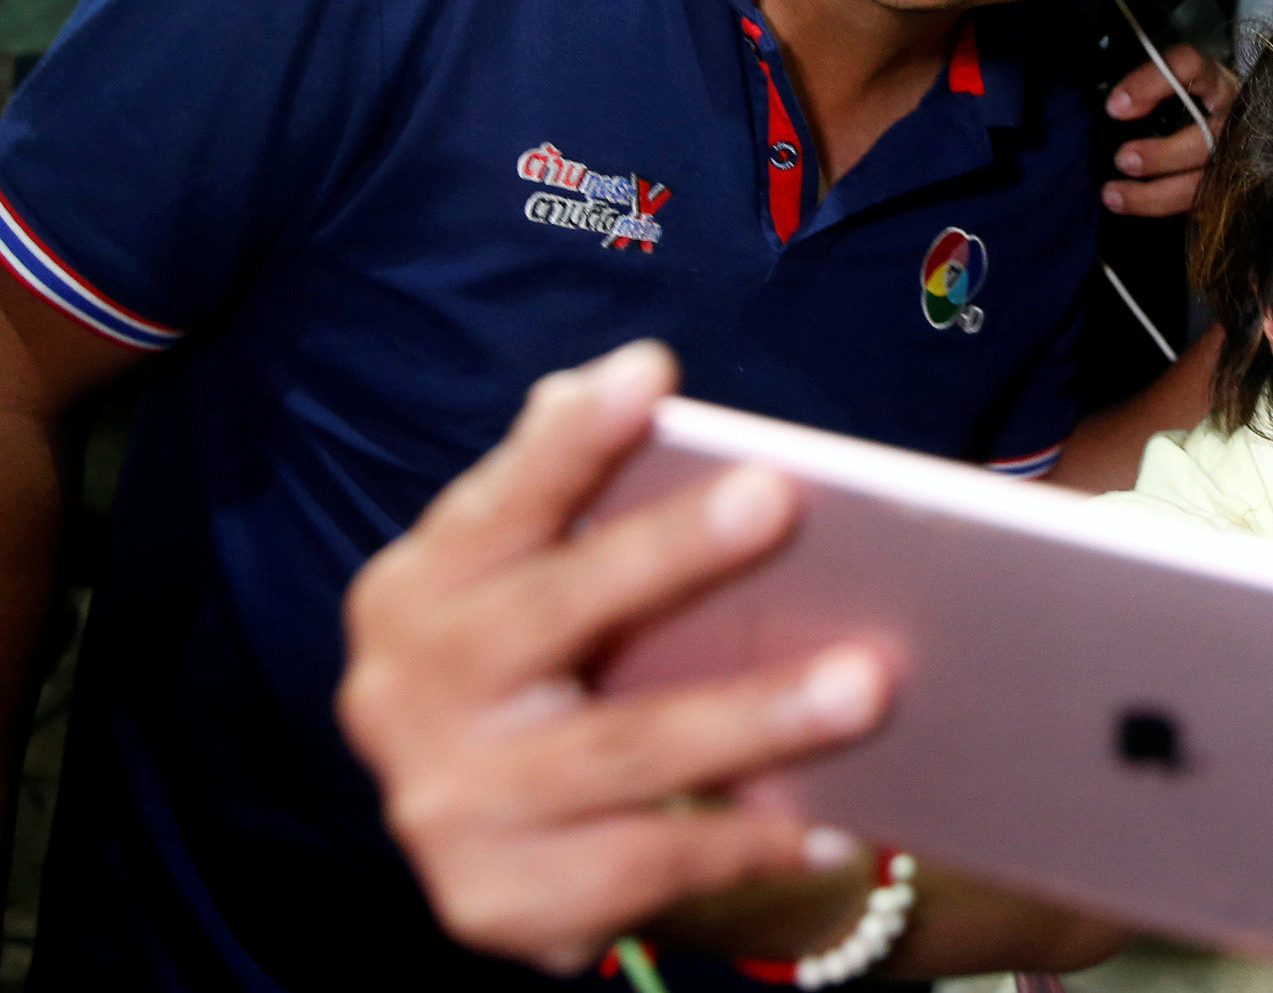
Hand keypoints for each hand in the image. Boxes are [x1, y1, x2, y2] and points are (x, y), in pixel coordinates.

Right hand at [336, 341, 889, 973]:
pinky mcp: (499, 902)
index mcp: (414, 592)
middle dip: (669, 552)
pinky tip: (831, 818)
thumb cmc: (549, 664)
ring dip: (753, 714)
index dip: (569, 440)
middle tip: (779, 497)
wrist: (506, 844)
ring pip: (623, 749)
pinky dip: (744, 841)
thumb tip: (607, 381)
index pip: (497, 502)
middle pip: (553, 614)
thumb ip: (568, 487)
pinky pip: (646, 863)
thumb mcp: (537, 577)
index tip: (650, 370)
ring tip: (868, 681)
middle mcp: (403, 699)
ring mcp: (445, 808)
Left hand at [1102, 45, 1236, 215]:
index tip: (1114, 107)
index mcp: (1214, 81)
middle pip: (1206, 138)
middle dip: (1162, 154)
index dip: (1150, 84)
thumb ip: (1151, 93)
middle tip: (1122, 160)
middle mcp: (1234, 114)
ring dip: (1157, 194)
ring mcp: (1240, 153)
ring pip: (1206, 181)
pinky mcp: (1234, 184)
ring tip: (1114, 196)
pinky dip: (1169, 208)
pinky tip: (1139, 209)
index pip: (1187, 67)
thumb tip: (1112, 110)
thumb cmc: (1192, 106)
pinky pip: (1206, 205)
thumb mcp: (1177, 88)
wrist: (1238, 130)